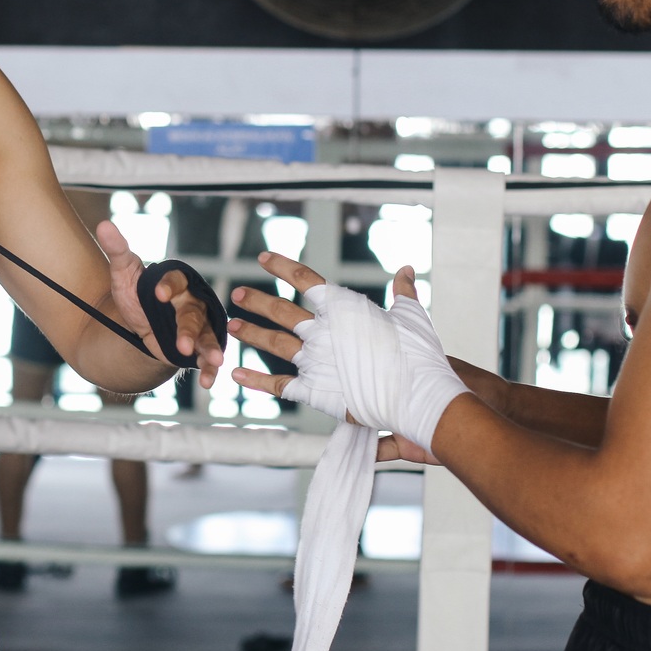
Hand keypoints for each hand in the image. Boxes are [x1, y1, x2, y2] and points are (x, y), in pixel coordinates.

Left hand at [95, 219, 223, 385]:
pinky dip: (210, 369)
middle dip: (189, 328)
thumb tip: (103, 224)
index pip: (176, 280)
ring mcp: (199, 325)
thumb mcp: (123, 276)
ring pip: (207, 335)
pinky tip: (207, 382)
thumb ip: (117, 251)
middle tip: (181, 342)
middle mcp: (192, 302)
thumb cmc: (135, 296)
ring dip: (209, 348)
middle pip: (194, 312)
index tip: (158, 294)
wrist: (140, 324)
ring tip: (211, 360)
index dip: (169, 286)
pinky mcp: (198, 346)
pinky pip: (207, 356)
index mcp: (176, 281)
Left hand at [231, 254, 465, 455]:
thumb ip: (403, 291)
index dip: (283, 266)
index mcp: (343, 308)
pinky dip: (256, 380)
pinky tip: (237, 374)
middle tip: (237, 294)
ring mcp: (314, 361)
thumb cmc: (418, 353)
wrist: (417, 393)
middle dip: (257, 301)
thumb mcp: (411, 315)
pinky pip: (279, 384)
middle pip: (281, 311)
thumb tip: (406, 269)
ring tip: (231, 326)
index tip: (264, 258)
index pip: (306, 279)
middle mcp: (322, 331)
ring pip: (274, 343)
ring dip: (251, 333)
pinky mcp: (313, 390)